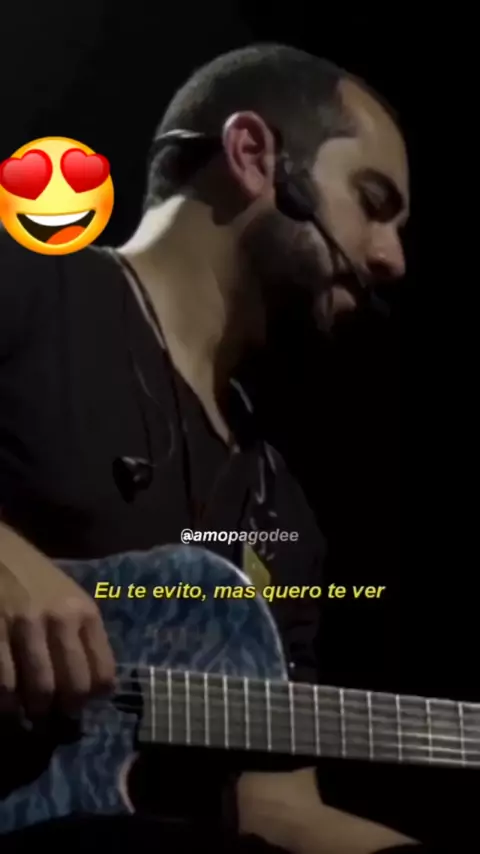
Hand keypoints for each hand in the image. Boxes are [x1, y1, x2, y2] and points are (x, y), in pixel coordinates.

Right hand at [0, 535, 114, 716]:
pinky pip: (4, 684)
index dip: (93, 699)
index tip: (81, 705)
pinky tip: (7, 702)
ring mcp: (25, 625)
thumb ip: (82, 637)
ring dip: (34, 711)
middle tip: (53, 714)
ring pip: (39, 691)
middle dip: (64, 712)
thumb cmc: (35, 579)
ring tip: (28, 711)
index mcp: (85, 612)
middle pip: (74, 687)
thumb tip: (94, 690)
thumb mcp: (70, 599)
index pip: (102, 674)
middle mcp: (60, 618)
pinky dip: (7, 703)